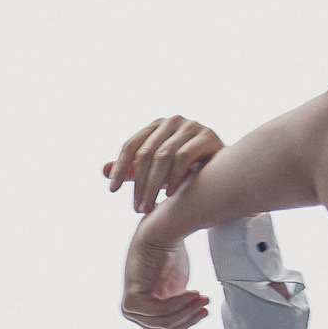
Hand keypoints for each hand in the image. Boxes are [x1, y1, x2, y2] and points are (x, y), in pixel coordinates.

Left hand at [105, 116, 223, 216]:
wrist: (225, 172)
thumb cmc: (186, 170)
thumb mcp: (155, 170)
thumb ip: (131, 169)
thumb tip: (103, 170)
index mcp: (157, 125)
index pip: (131, 145)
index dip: (119, 168)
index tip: (111, 191)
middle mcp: (173, 121)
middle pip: (146, 153)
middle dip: (139, 184)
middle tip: (136, 208)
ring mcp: (192, 126)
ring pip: (163, 156)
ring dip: (153, 185)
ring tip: (149, 207)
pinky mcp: (208, 136)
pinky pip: (184, 157)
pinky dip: (174, 178)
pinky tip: (170, 195)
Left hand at [122, 221, 210, 328]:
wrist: (162, 231)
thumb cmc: (171, 256)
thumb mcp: (178, 290)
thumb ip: (178, 308)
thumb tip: (194, 318)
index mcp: (144, 312)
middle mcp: (133, 312)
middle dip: (189, 321)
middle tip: (206, 306)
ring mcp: (130, 307)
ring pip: (164, 324)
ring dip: (186, 311)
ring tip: (203, 298)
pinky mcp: (131, 300)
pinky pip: (161, 311)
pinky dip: (179, 303)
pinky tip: (193, 293)